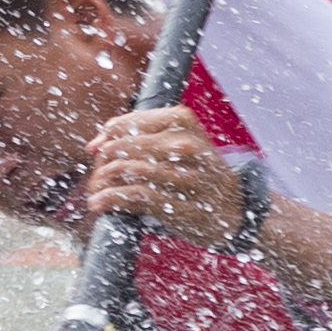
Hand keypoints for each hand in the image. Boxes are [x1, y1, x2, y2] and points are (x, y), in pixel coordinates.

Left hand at [81, 106, 247, 245]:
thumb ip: (139, 138)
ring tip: (95, 191)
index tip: (97, 151)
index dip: (105, 137)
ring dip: (102, 182)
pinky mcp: (181, 205)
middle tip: (97, 176)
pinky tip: (99, 204)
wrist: (237, 209)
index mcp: (183, 121)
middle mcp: (185, 145)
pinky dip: (110, 200)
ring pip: (126, 171)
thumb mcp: (180, 144)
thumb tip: (94, 146)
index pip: (127, 123)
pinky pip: (135, 197)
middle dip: (102, 163)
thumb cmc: (199, 173)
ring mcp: (185, 176)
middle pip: (122, 147)